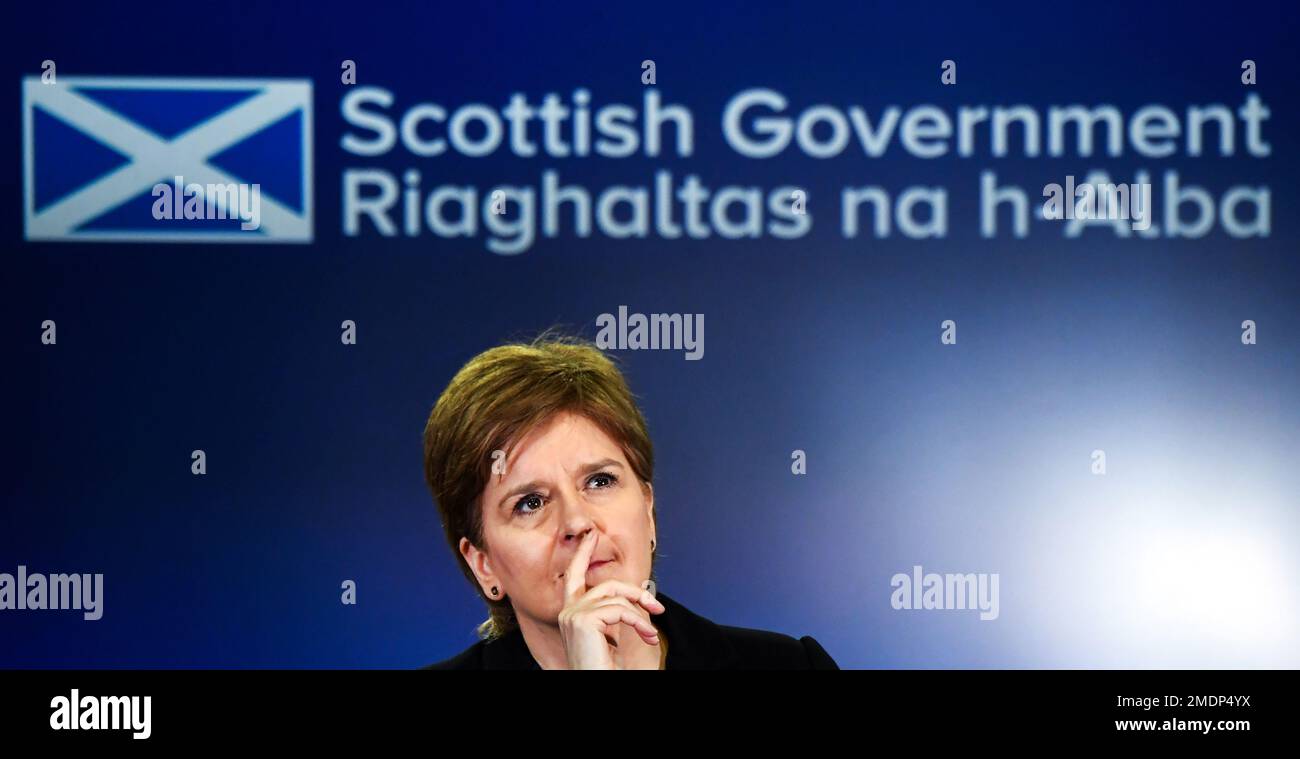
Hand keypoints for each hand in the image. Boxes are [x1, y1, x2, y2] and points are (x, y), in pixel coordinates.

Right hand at [557, 531, 664, 669]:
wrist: (597, 682)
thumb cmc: (605, 667)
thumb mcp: (613, 636)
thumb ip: (617, 613)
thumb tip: (636, 591)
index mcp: (571, 615)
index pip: (574, 577)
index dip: (582, 553)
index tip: (591, 536)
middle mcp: (567, 612)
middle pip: (606, 585)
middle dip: (635, 593)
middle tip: (658, 606)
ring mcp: (573, 615)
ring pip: (617, 598)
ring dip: (641, 616)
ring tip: (651, 636)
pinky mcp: (583, 620)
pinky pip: (620, 609)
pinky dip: (639, 622)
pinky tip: (648, 637)